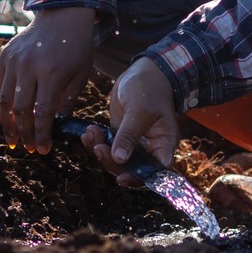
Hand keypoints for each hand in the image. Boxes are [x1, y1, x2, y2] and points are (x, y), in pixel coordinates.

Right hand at [0, 6, 96, 153]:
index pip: (42, 113)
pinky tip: (0, 119)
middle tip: (27, 148)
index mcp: (52, 73)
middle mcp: (30, 66)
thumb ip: (65, 102)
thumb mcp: (80, 76)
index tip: (43, 150)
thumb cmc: (76, 48)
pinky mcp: (5, 56)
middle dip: (24, 134)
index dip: (41, 135)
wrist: (62, 16)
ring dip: (8, 124)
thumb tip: (52, 127)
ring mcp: (15, 60)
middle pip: (21, 110)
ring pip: (5, 100)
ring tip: (12, 140)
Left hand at [80, 59, 178, 184]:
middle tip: (98, 147)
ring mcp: (134, 143)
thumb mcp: (139, 110)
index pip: (155, 172)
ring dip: (100, 150)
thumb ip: (130, 134)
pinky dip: (96, 142)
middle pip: (131, 169)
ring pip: (116, 159)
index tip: (121, 178)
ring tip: (90, 134)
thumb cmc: (149, 88)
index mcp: (163, 145)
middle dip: (112, 161)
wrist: (142, 73)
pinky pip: (108, 146)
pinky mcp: (121, 135)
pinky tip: (88, 133)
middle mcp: (150, 149)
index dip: (139, 179)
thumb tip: (120, 158)